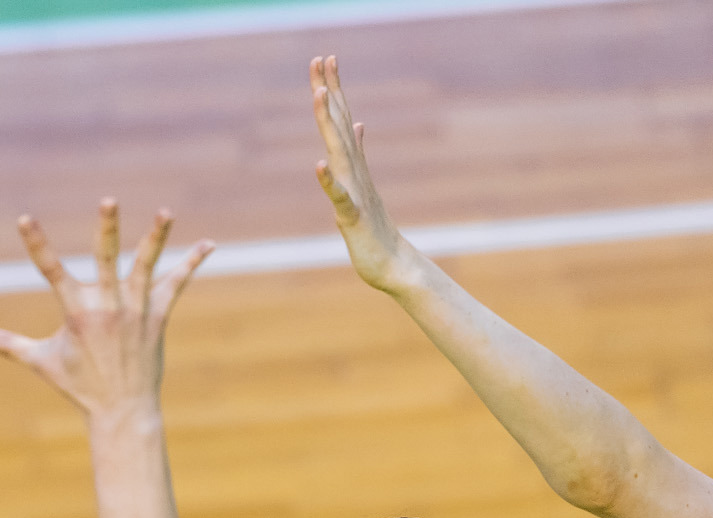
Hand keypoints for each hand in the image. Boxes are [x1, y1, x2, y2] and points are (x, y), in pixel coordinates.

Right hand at [0, 199, 212, 416]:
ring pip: (147, 266)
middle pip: (106, 259)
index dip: (36, 244)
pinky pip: (177, 285)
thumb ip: (7, 345)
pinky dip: (192, 264)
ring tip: (166, 212)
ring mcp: (136, 310)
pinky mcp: (158, 317)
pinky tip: (209, 245)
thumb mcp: (41, 362)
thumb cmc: (79, 386)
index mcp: (77, 313)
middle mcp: (108, 307)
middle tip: (108, 201)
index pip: (50, 271)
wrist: (122, 411)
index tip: (24, 218)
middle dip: (107, 229)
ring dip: (156, 238)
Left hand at [310, 55, 418, 292]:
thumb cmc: (375, 229)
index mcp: (354, 165)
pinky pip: (340, 197)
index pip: (342, 120)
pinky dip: (329, 181)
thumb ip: (358, 153)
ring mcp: (355, 192)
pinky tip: (319, 165)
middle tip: (322, 58)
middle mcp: (354, 172)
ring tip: (319, 95)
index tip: (326, 58)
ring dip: (329, 124)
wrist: (393, 264)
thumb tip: (358, 125)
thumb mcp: (363, 184)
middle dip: (330, 91)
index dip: (334, 88)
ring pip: (339, 152)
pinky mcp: (352, 217)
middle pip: (339, 125)